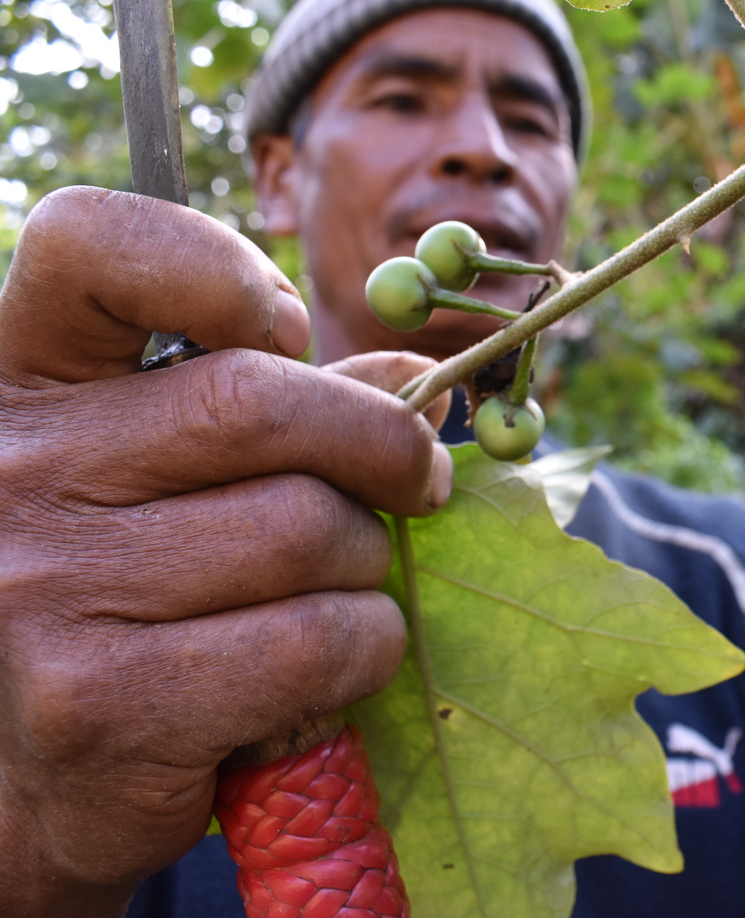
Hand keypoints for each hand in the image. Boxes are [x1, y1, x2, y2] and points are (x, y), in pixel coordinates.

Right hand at [0, 187, 452, 915]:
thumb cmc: (138, 594)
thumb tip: (410, 381)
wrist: (41, 784)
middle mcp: (9, 472)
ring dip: (366, 564)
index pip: (95, 246)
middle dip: (381, 443)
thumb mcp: (184, 473)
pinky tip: (336, 663)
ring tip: (337, 589)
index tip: (283, 332)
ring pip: (307, 530)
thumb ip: (288, 406)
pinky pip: (315, 639)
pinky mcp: (99, 706)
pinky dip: (365, 647)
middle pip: (259, 402)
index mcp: (23, 383)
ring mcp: (40, 590)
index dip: (221, 269)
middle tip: (417, 481)